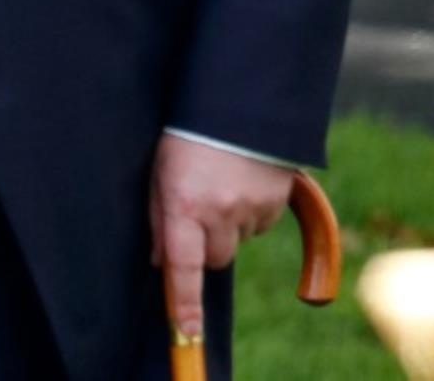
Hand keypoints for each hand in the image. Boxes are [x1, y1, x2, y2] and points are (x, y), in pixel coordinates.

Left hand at [150, 134, 292, 340]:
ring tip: (216, 181)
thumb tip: (160, 259)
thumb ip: (159, 216)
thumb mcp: (159, 169)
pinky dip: (247, 210)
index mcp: (184, 204)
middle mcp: (219, 213)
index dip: (184, 303)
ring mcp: (250, 210)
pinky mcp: (274, 203)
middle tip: (193, 206)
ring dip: (226, 224)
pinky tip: (238, 178)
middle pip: (213, 257)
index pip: (183, 267)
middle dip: (203, 243)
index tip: (187, 332)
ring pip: (236, 240)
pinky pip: (258, 223)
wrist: (238, 102)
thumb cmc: (185, 133)